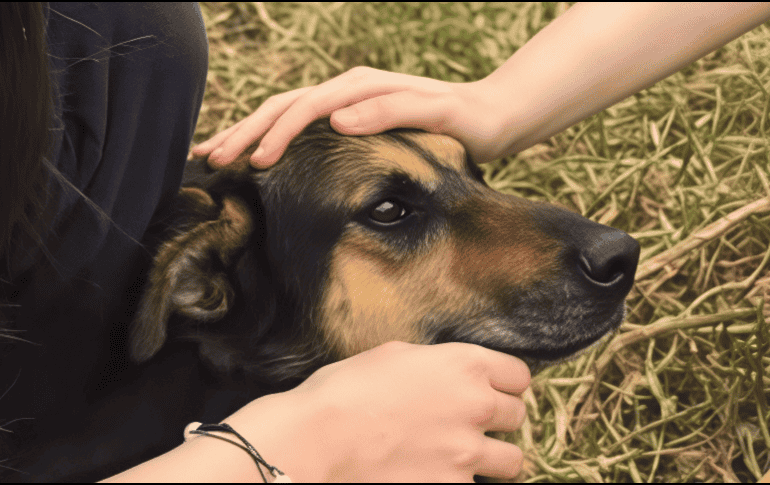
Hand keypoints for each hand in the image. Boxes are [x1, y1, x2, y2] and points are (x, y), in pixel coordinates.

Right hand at [190, 66, 506, 167]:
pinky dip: (272, 136)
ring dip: (249, 132)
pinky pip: (301, 124)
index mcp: (360, 88)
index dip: (274, 134)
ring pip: (284, 113)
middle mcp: (347, 91)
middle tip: (210, 158)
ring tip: (214, 151)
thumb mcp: (435, 115)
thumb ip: (389, 112)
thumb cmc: (466, 122)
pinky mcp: (350, 117)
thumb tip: (337, 120)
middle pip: (282, 107)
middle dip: (245, 132)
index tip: (251, 164)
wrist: (490, 117)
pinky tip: (256, 151)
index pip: (303, 109)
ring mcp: (346, 103)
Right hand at [226, 341, 529, 481]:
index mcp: (464, 365)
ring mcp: (468, 452)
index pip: (519, 375)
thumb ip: (435, 363)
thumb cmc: (346, 389)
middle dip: (497, 419)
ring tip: (462, 456)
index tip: (493, 390)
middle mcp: (477, 406)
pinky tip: (433, 472)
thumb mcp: (395, 355)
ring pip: (512, 460)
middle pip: (518, 415)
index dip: (505, 383)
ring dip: (493, 458)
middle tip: (470, 423)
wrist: (319, 438)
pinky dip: (458, 481)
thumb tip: (444, 373)